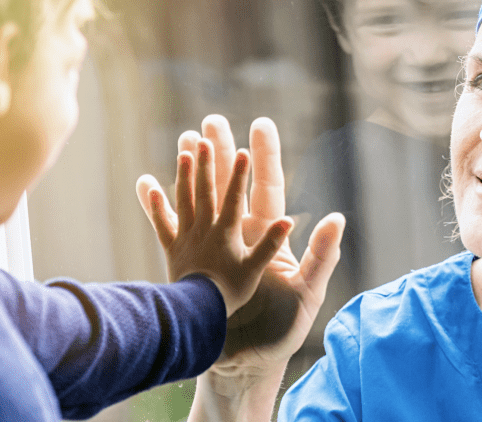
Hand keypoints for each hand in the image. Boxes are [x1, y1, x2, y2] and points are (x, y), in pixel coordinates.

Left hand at [135, 135, 290, 316]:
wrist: (197, 316)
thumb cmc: (231, 295)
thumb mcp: (256, 271)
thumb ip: (271, 245)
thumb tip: (289, 220)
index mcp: (229, 233)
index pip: (236, 197)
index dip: (240, 173)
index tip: (244, 149)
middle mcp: (206, 229)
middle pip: (207, 189)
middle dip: (209, 160)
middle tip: (208, 133)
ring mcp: (187, 237)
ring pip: (184, 199)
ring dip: (184, 173)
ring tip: (184, 148)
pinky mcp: (172, 248)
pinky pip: (162, 224)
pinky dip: (154, 206)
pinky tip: (146, 184)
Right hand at [183, 116, 344, 421]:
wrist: (246, 361)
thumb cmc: (283, 329)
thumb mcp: (308, 293)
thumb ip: (322, 256)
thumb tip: (335, 217)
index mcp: (269, 237)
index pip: (268, 187)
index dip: (265, 156)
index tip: (260, 124)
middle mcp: (240, 235)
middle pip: (230, 183)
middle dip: (222, 150)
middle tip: (212, 121)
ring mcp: (213, 246)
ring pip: (200, 198)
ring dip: (191, 169)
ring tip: (183, 141)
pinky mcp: (190, 263)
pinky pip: (170, 227)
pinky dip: (157, 205)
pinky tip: (146, 181)